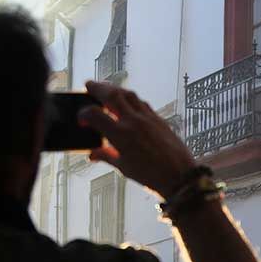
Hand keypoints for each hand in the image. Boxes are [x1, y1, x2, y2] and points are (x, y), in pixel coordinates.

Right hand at [78, 81, 196, 197]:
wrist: (180, 176)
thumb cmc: (151, 175)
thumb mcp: (124, 167)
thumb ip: (106, 156)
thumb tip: (93, 154)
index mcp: (120, 135)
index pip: (95, 115)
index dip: (84, 114)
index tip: (81, 119)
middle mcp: (133, 121)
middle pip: (112, 95)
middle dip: (98, 88)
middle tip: (88, 85)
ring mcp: (147, 118)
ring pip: (128, 94)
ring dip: (115, 89)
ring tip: (107, 89)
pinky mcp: (159, 119)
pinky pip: (142, 102)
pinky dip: (131, 98)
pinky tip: (128, 101)